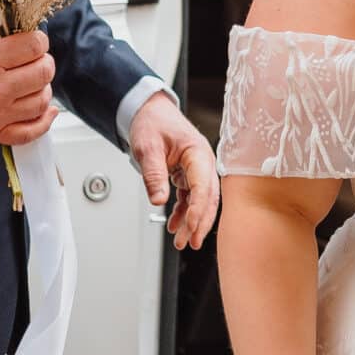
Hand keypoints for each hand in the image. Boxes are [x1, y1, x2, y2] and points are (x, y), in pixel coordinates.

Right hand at [0, 32, 55, 148]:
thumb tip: (14, 47)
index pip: (33, 46)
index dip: (38, 41)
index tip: (34, 42)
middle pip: (43, 72)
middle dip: (44, 62)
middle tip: (36, 61)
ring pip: (41, 101)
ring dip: (42, 89)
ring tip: (33, 84)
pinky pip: (31, 132)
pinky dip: (44, 121)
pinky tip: (47, 111)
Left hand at [127, 92, 219, 250]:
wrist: (148, 112)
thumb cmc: (152, 123)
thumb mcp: (148, 148)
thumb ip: (154, 175)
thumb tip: (158, 200)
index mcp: (198, 153)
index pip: (203, 186)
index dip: (198, 208)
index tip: (190, 226)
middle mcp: (202, 163)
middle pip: (207, 198)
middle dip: (199, 222)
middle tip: (191, 243)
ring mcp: (196, 170)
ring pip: (199, 202)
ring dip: (191, 222)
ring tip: (182, 241)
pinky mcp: (188, 175)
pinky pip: (189, 198)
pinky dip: (183, 213)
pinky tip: (175, 226)